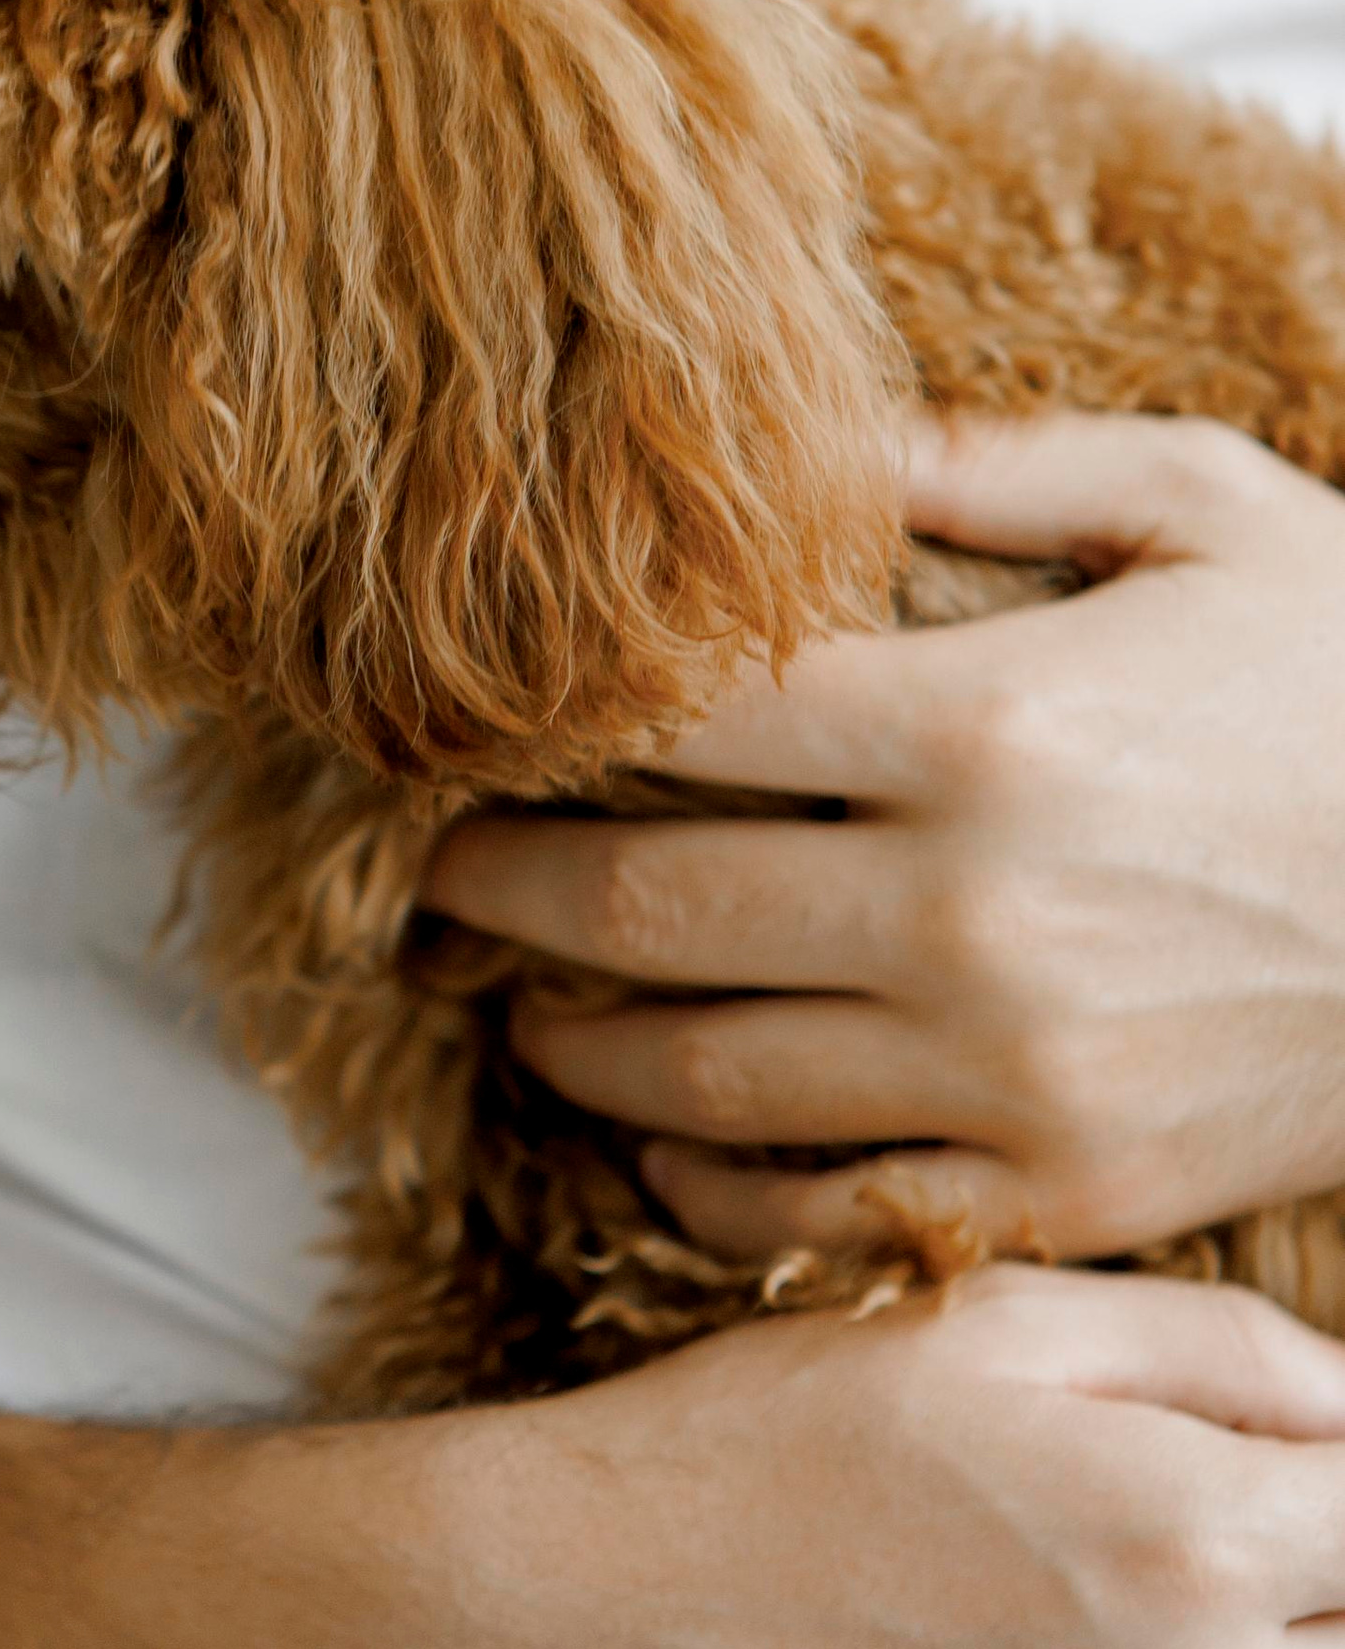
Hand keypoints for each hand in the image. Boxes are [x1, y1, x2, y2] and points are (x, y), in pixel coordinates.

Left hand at [426, 411, 1344, 1267]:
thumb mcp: (1212, 511)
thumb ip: (988, 469)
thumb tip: (801, 439)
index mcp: (988, 722)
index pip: (683, 716)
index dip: (550, 716)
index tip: (479, 719)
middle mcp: (970, 911)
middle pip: (638, 902)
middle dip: (499, 883)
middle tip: (437, 871)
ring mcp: (1010, 1073)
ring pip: (693, 1074)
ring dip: (564, 1039)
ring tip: (516, 1002)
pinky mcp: (1060, 1193)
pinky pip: (812, 1208)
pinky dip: (696, 1186)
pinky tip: (654, 1140)